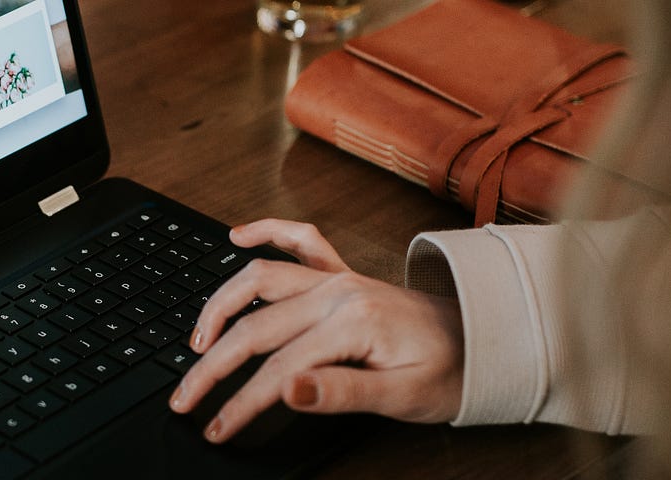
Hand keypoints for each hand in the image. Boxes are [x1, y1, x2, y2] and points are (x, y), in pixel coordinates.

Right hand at [168, 219, 463, 442]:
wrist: (486, 341)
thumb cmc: (450, 372)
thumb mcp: (402, 396)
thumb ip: (341, 392)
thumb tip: (286, 390)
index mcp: (354, 322)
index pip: (278, 370)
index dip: (240, 403)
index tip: (216, 428)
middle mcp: (339, 291)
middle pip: (255, 327)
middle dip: (212, 366)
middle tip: (184, 398)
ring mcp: (338, 278)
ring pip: (259, 279)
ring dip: (219, 305)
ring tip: (195, 341)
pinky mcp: (341, 274)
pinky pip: (299, 241)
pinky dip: (266, 232)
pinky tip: (237, 237)